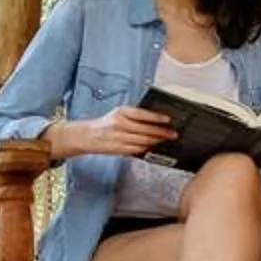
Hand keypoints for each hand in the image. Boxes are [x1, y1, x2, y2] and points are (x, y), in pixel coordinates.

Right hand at [50, 105, 173, 158]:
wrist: (88, 136)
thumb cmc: (106, 124)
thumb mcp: (119, 114)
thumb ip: (135, 116)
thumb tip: (156, 119)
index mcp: (121, 112)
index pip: (143, 114)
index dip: (157, 118)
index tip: (168, 119)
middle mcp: (120, 124)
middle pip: (146, 129)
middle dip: (162, 132)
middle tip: (173, 133)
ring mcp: (120, 137)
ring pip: (144, 140)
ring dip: (156, 141)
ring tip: (166, 140)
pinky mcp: (119, 149)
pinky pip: (137, 149)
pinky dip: (147, 147)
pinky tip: (154, 146)